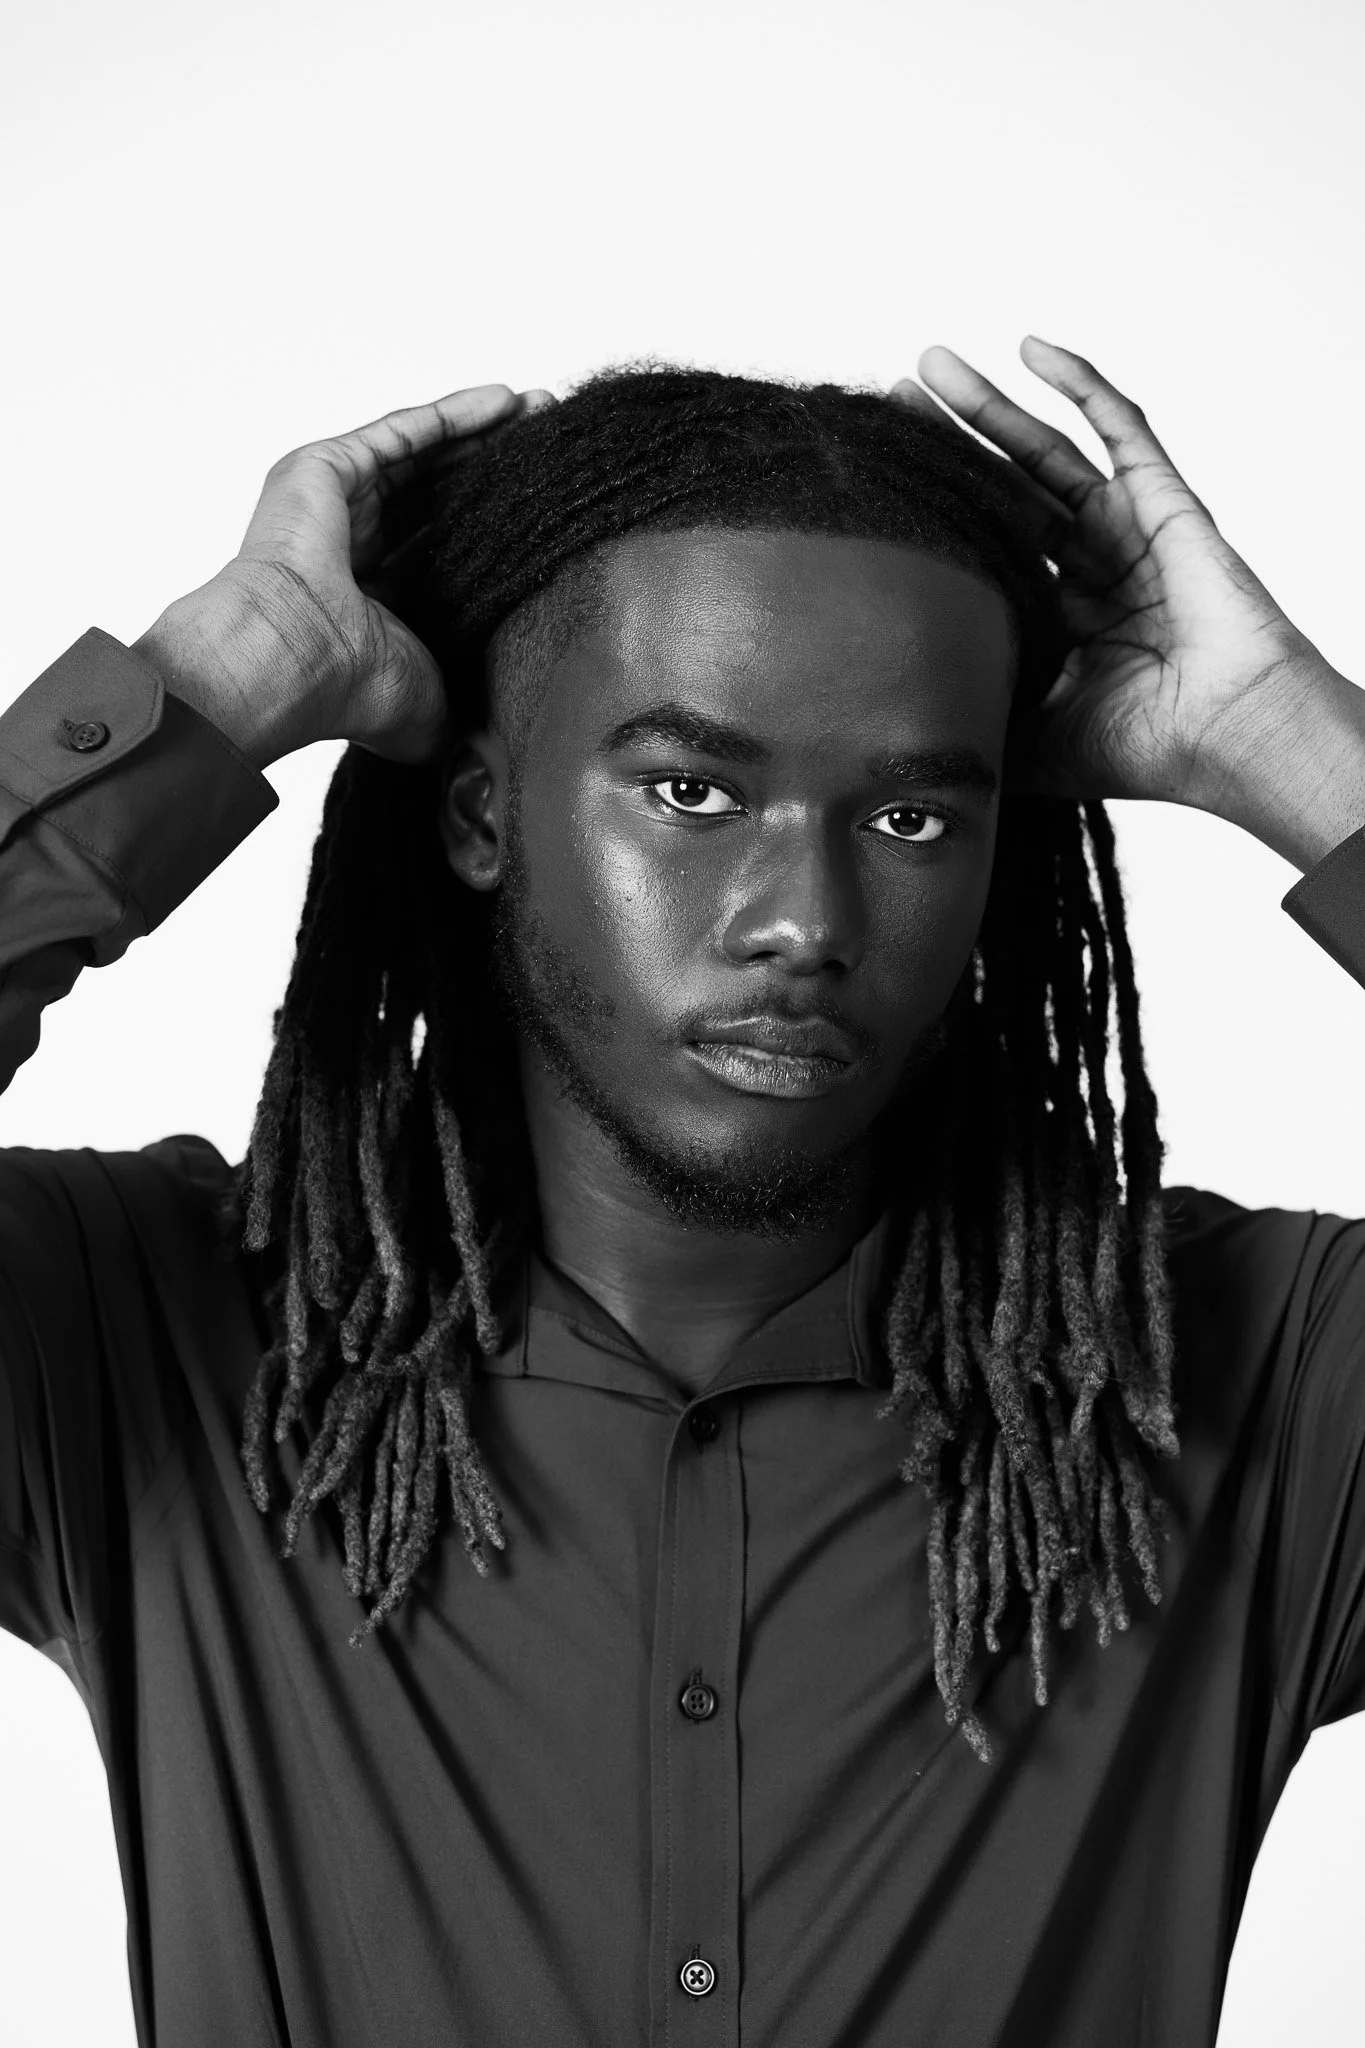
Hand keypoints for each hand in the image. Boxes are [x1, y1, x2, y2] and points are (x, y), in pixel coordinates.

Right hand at [135, 383, 553, 767]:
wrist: (294, 660)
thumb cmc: (349, 690)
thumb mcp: (435, 709)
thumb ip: (470, 713)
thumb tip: (507, 745)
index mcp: (375, 605)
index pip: (448, 552)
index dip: (498, 530)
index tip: (551, 512)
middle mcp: (353, 550)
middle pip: (440, 496)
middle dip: (497, 470)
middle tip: (555, 448)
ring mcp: (334, 505)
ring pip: (424, 458)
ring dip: (482, 435)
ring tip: (541, 413)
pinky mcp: (323, 468)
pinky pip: (401, 432)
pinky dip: (453, 415)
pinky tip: (504, 402)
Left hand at [892, 339, 1326, 812]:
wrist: (1222, 733)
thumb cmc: (1141, 749)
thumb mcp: (1025, 740)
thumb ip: (969, 720)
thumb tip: (884, 739)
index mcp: (1055, 623)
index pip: (982, 552)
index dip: (934, 517)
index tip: (875, 487)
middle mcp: (1087, 571)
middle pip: (1001, 491)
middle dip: (946, 445)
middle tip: (890, 402)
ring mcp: (1124, 531)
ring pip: (1042, 452)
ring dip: (988, 406)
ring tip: (928, 363)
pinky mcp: (1162, 500)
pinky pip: (1121, 427)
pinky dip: (1080, 384)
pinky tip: (1030, 348)